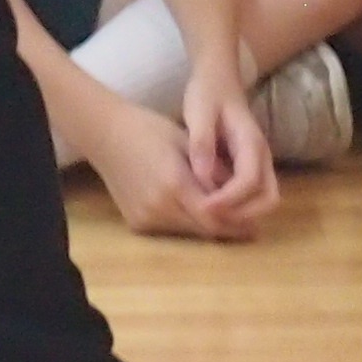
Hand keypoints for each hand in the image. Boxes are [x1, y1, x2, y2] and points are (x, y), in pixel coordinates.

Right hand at [85, 102, 250, 241]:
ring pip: (188, 232)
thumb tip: (239, 194)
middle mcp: (159, 207)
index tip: (256, 222)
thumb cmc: (149, 129)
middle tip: (250, 228)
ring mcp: (146, 218)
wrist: (106, 134)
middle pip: (204, 229)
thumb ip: (212, 171)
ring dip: (207, 226)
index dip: (237, 222)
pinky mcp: (136, 223)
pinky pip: (170, 229)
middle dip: (228, 229)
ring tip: (228, 220)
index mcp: (175, 183)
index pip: (215, 215)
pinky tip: (196, 212)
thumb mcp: (187, 144)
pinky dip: (186, 222)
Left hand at [182, 60, 280, 234]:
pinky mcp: (250, 168)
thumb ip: (201, 143)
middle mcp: (262, 156)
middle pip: (268, 198)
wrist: (218, 78)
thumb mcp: (199, 112)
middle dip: (243, 215)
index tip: (205, 207)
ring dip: (242, 215)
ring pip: (264, 200)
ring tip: (211, 218)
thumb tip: (202, 177)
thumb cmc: (208, 93)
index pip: (249, 180)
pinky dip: (238, 208)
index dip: (229, 200)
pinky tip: (212, 208)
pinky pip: (253, 196)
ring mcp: (259, 163)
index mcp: (251, 142)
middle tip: (212, 220)